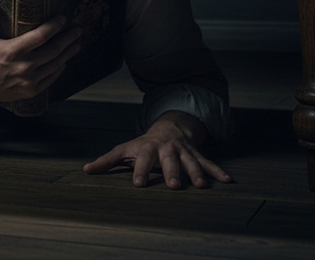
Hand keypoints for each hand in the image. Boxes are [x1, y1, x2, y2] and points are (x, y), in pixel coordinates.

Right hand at [0, 0, 82, 103]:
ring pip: (55, 65)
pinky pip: (50, 79)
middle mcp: (23, 66)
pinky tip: (64, 61)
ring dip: (68, 53)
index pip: (40, 36)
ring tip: (77, 43)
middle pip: (53, 50)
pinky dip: (60, 69)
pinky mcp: (30, 90)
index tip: (62, 19)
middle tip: (78, 29)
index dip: (54, 26)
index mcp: (12, 50)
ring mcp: (28, 80)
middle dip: (68, 38)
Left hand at [83, 111, 232, 189]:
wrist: (168, 127)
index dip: (139, 171)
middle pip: (169, 161)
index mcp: (147, 148)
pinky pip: (208, 162)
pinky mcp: (196, 155)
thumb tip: (85, 170)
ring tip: (202, 186)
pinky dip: (218, 171)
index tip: (138, 184)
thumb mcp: (124, 149)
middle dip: (172, 172)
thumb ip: (106, 161)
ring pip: (190, 162)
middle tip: (174, 186)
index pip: (142, 160)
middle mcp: (166, 149)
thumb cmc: (142, 144)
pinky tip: (229, 181)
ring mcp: (183, 151)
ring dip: (196, 173)